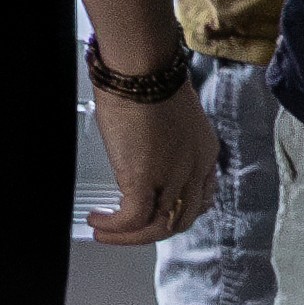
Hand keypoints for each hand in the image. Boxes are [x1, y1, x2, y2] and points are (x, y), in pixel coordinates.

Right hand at [89, 56, 218, 245]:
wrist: (141, 68)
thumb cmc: (147, 76)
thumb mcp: (170, 111)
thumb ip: (166, 135)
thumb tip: (143, 144)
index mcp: (204, 152)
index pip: (201, 197)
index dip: (179, 210)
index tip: (158, 213)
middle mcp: (194, 169)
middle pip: (182, 218)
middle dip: (152, 231)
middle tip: (127, 230)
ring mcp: (173, 176)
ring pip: (159, 226)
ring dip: (130, 236)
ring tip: (105, 232)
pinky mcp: (145, 178)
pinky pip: (134, 218)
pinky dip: (116, 227)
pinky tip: (99, 220)